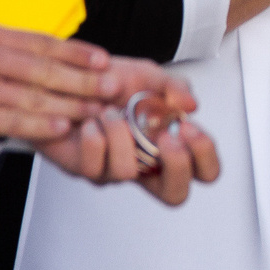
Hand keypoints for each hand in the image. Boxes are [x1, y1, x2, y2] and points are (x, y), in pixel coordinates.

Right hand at [0, 21, 128, 140]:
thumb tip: (33, 53)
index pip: (43, 42)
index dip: (78, 52)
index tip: (104, 59)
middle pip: (47, 68)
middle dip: (86, 79)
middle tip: (115, 85)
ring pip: (35, 94)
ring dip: (72, 103)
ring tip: (99, 109)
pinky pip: (11, 118)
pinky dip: (40, 122)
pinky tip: (61, 126)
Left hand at [31, 71, 221, 205]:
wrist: (65, 80)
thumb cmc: (108, 83)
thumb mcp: (148, 76)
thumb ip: (174, 86)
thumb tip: (190, 105)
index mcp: (168, 143)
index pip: (203, 170)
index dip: (203, 156)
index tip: (188, 127)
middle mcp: (145, 164)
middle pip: (175, 194)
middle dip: (177, 165)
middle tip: (165, 137)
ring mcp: (115, 171)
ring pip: (129, 171)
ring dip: (121, 134)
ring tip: (110, 112)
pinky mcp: (85, 169)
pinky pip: (94, 166)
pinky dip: (94, 137)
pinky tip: (91, 122)